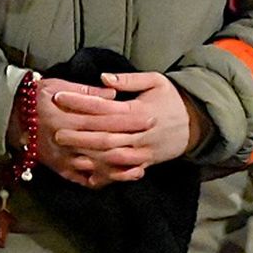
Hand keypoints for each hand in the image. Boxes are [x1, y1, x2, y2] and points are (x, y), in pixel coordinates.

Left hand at [42, 72, 203, 185]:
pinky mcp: (146, 163)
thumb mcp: (156, 81)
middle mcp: (141, 133)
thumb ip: (129, 80)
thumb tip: (103, 78)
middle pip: (105, 135)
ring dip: (89, 155)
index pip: (104, 107)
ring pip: (112, 156)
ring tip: (67, 151)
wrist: (197, 123)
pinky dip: (107, 174)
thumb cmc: (171, 99)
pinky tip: (88, 174)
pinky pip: (123, 172)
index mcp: (139, 111)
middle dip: (79, 134)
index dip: (80, 102)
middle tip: (56, 132)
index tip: (59, 97)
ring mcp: (144, 150)